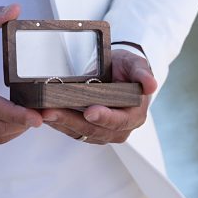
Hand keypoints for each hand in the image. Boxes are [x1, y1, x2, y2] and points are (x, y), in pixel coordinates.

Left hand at [42, 50, 156, 145]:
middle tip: (53, 111)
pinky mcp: (89, 131)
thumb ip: (142, 73)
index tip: (90, 110)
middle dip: (73, 121)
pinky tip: (47, 115)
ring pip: (81, 132)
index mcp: (135, 115)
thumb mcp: (137, 64)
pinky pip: (73, 131)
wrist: (119, 72)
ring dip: (62, 124)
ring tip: (45, 112)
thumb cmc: (128, 68)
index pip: (119, 120)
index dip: (105, 117)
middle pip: (95, 130)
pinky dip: (60, 124)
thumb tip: (152, 85)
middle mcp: (120, 128)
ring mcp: (104, 132)